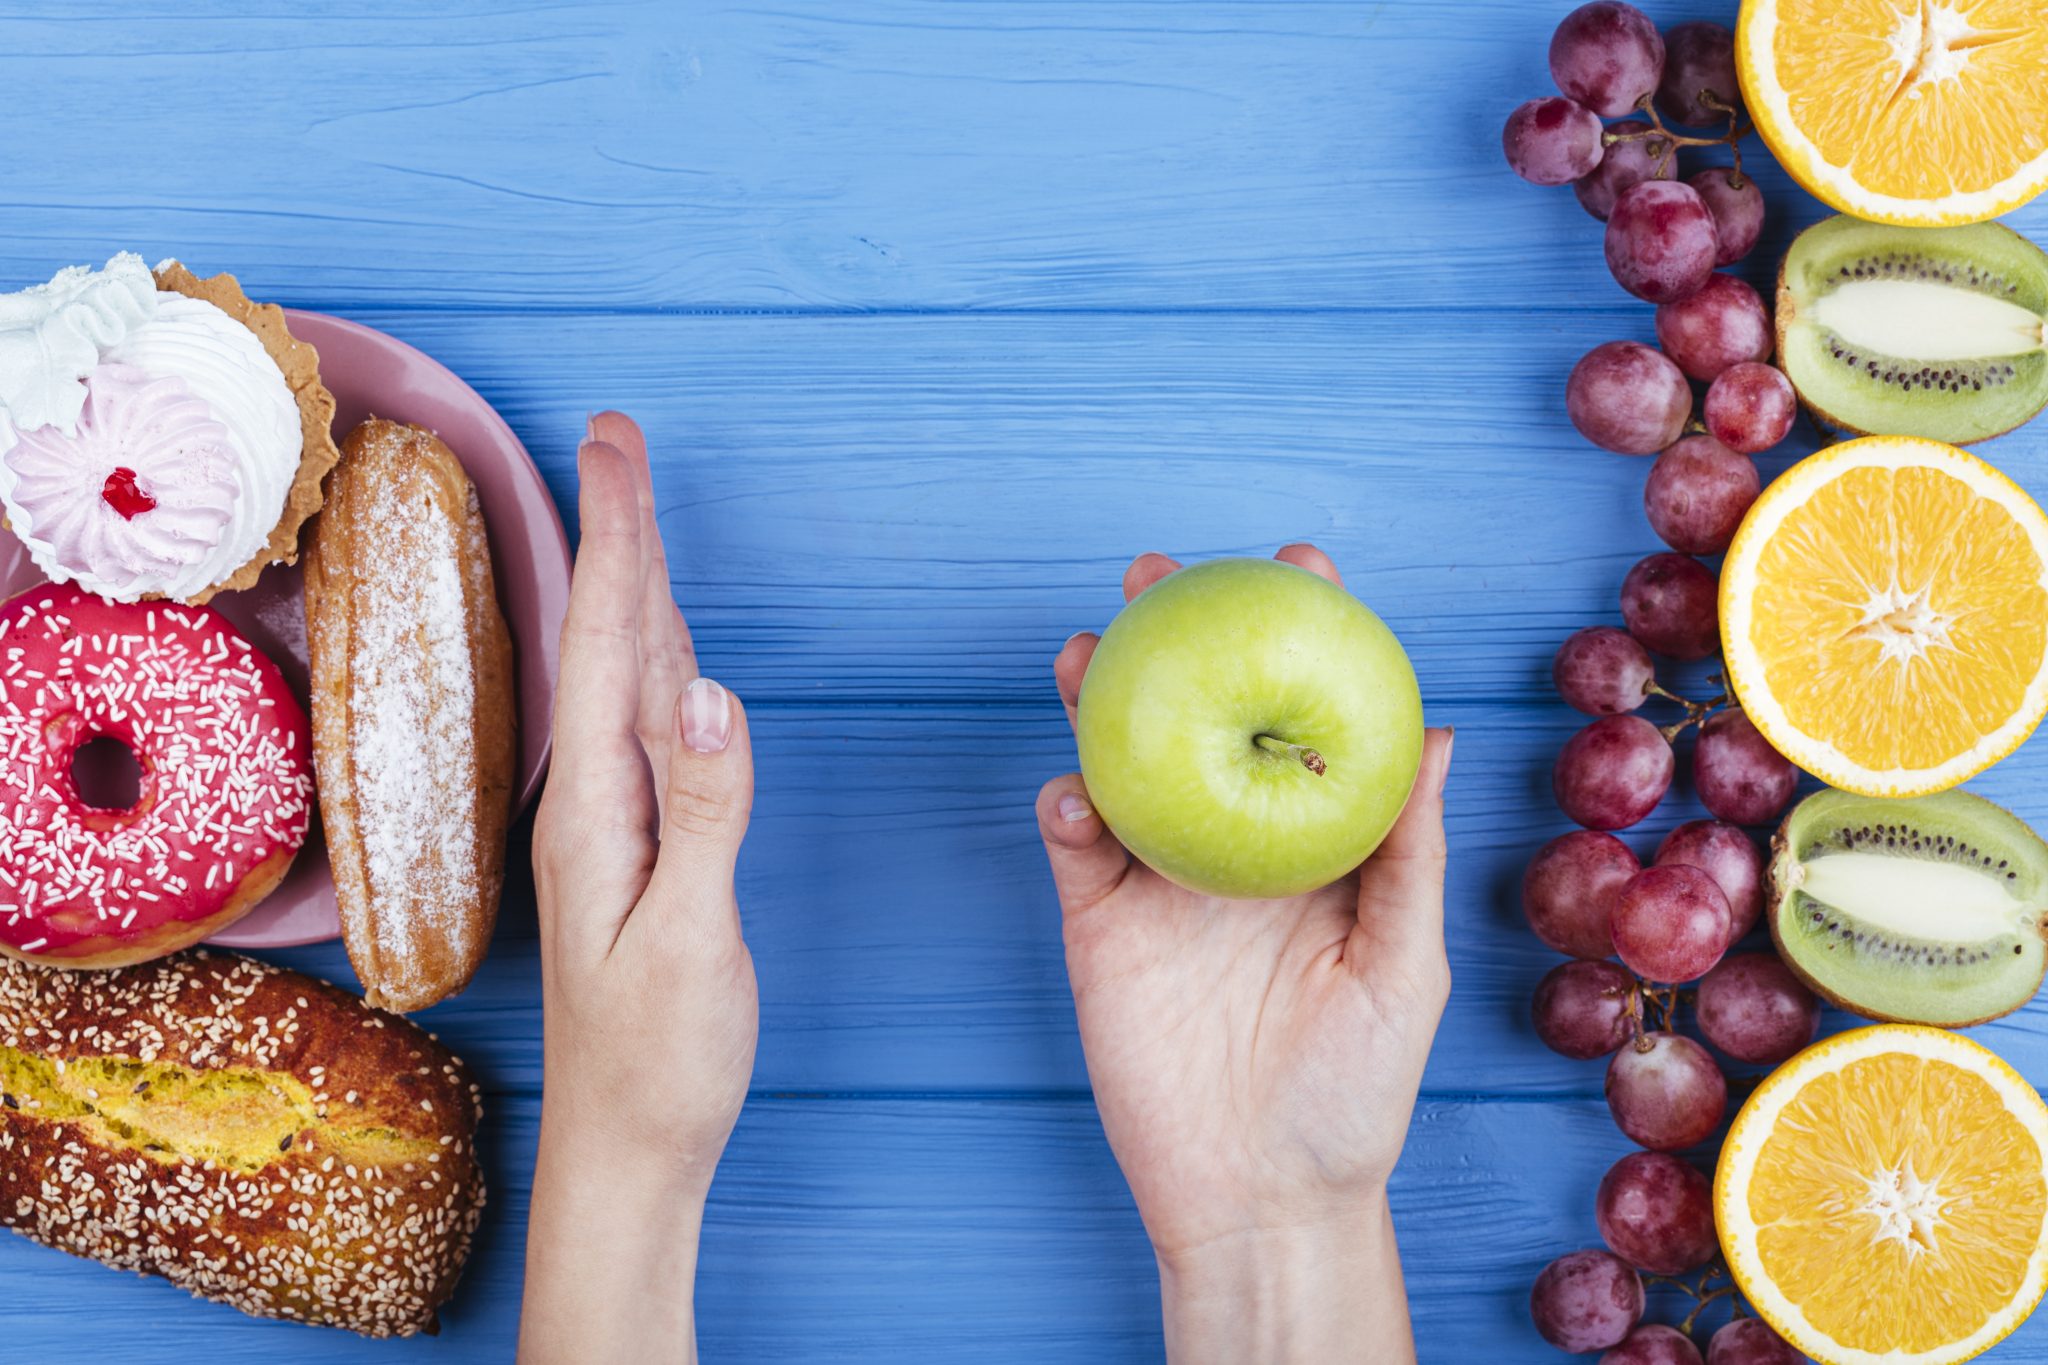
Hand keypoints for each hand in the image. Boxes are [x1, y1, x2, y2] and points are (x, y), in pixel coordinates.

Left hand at [519, 413, 756, 1364]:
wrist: (625, 1151)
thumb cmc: (660, 1060)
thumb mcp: (690, 937)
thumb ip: (704, 811)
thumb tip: (709, 689)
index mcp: (600, 809)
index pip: (613, 645)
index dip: (620, 536)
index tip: (614, 443)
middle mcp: (591, 803)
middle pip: (609, 640)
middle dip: (618, 532)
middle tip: (617, 439)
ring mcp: (608, 826)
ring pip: (624, 677)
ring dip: (632, 585)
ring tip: (634, 512)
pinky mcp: (634, 852)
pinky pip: (643, 726)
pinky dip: (653, 658)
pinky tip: (662, 650)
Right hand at [1036, 545, 1453, 1364]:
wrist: (1263, 1194)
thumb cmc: (1356, 1091)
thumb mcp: (1405, 966)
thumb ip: (1407, 853)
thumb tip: (1433, 734)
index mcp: (1316, 844)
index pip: (1309, 719)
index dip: (1304, 638)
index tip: (1302, 568)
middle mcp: (1235, 844)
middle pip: (1201, 715)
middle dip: (1178, 637)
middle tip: (1161, 572)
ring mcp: (1162, 880)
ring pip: (1124, 762)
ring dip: (1098, 699)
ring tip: (1087, 648)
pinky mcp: (1100, 924)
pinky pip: (1076, 845)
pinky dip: (1067, 805)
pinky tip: (1076, 790)